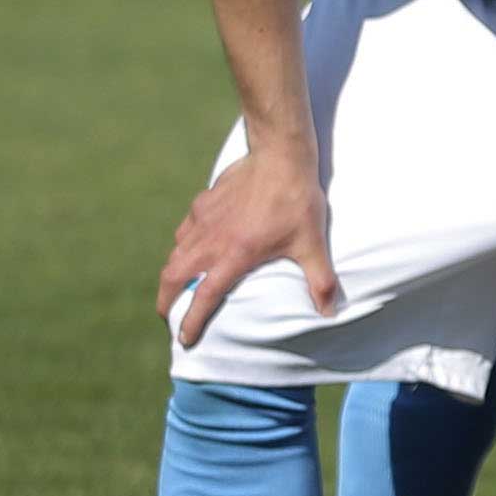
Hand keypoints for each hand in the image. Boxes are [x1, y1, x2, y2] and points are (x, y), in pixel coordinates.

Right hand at [162, 136, 334, 346]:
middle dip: (166, 301)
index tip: (184, 339)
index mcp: (234, 256)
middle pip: (172, 277)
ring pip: (174, 254)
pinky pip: (183, 232)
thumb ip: (320, 280)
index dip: (191, 321)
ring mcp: (202, 221)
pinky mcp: (201, 204)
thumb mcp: (313, 244)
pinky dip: (182, 247)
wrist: (280, 156)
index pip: (203, 297)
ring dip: (172, 275)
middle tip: (168, 315)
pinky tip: (192, 249)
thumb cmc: (297, 202)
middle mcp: (211, 242)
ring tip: (176, 288)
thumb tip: (329, 312)